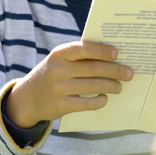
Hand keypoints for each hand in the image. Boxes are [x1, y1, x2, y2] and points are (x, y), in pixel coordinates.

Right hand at [6, 41, 132, 127]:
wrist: (27, 98)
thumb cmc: (51, 74)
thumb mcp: (58, 61)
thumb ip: (78, 57)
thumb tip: (111, 56)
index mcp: (59, 54)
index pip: (83, 49)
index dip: (101, 51)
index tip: (116, 53)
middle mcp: (58, 70)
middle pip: (93, 69)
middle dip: (115, 71)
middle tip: (128, 73)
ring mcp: (59, 89)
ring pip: (94, 86)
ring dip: (111, 86)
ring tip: (119, 86)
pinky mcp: (61, 106)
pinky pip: (87, 103)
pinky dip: (100, 100)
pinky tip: (104, 97)